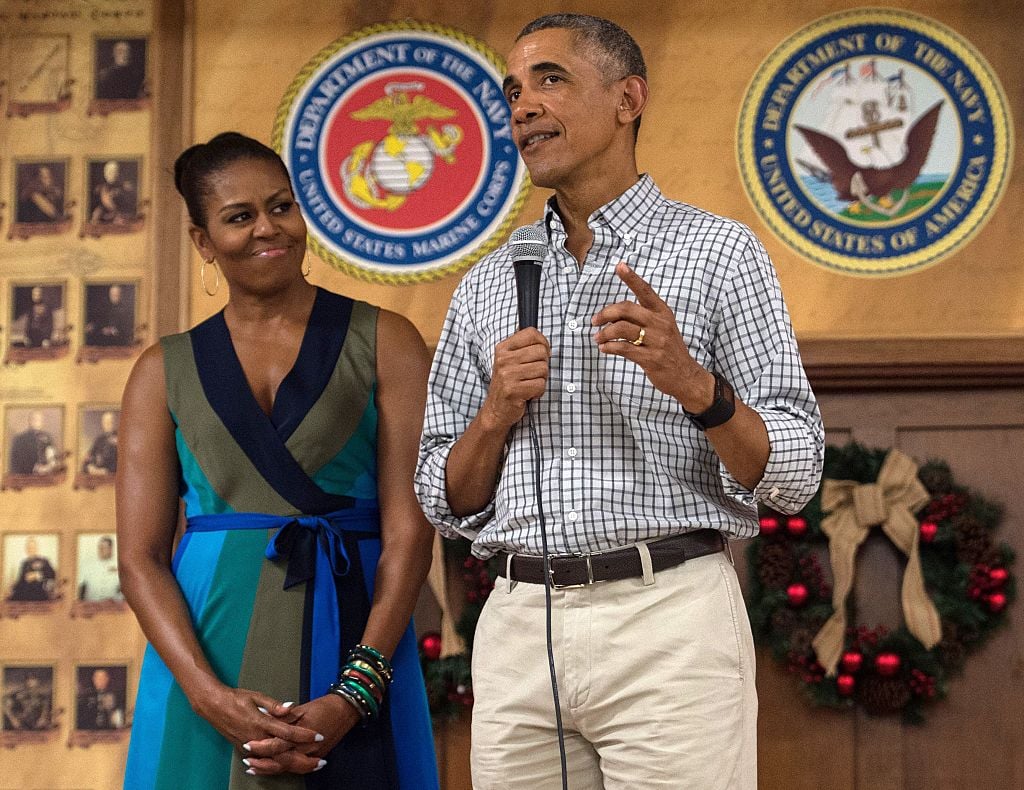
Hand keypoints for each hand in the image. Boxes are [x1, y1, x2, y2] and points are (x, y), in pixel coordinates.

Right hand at [191, 685, 321, 757]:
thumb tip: (291, 708)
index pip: (288, 732)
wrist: (214, 706)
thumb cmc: (236, 698)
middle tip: (320, 760)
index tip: (318, 736)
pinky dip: (276, 764)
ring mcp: (249, 746)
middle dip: (303, 757)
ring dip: (292, 763)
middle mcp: (256, 737)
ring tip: (308, 765)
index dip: (305, 734)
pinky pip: (263, 760)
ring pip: (274, 760)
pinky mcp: (244, 749)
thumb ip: (275, 705)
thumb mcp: (256, 696)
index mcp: (261, 722)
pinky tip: (286, 766)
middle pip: (283, 752)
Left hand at [238, 694, 358, 775]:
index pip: (277, 744)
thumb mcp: (304, 708)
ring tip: (255, 769)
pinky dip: (283, 769)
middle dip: (262, 762)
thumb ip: (286, 716)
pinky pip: (296, 767)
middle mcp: (306, 747)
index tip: (249, 744)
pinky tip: (272, 768)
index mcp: (301, 733)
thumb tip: (269, 719)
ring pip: (287, 767)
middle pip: (280, 760)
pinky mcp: (315, 757)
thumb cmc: (326, 706)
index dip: (261, 746)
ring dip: (270, 769)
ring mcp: (312, 754)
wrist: (346, 710)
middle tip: (248, 761)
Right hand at [480, 328, 549, 430]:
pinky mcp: (513, 390)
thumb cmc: (508, 384)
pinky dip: (538, 392)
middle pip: (541, 351)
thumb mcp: (509, 361)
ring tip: (529, 384)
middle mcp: (503, 360)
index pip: (531, 333)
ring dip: (541, 379)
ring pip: (543, 369)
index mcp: (502, 348)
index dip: (543, 343)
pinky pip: (540, 385)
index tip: (541, 354)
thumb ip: (523, 348)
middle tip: (532, 374)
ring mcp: (507, 375)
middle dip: (543, 364)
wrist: (495, 410)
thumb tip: (542, 340)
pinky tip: (528, 394)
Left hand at [591, 262, 713, 411]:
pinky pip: (624, 348)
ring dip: (604, 333)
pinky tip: (605, 348)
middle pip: (626, 308)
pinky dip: (610, 347)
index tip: (620, 265)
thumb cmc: (668, 349)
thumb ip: (644, 316)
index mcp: (663, 312)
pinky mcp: (651, 358)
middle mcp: (660, 323)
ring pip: (622, 329)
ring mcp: (657, 341)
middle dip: (606, 313)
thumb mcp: (663, 327)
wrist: (685, 376)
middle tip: (594, 321)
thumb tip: (614, 311)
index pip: (645, 291)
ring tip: (598, 338)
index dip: (632, 278)